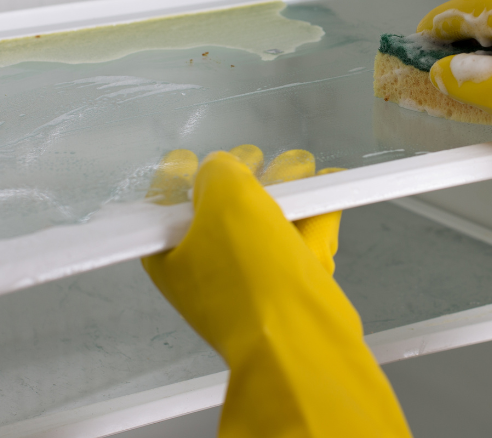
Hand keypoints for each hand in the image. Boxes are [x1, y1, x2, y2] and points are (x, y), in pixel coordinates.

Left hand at [142, 148, 410, 436]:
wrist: (300, 336)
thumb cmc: (251, 272)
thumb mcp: (226, 199)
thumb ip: (221, 170)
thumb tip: (226, 168)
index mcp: (170, 254)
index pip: (165, 205)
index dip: (180, 174)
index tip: (189, 155)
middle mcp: (204, 268)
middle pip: (221, 207)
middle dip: (246, 175)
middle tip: (257, 159)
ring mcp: (247, 278)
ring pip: (264, 218)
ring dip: (286, 186)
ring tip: (303, 168)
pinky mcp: (287, 285)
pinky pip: (295, 237)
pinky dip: (311, 212)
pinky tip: (326, 187)